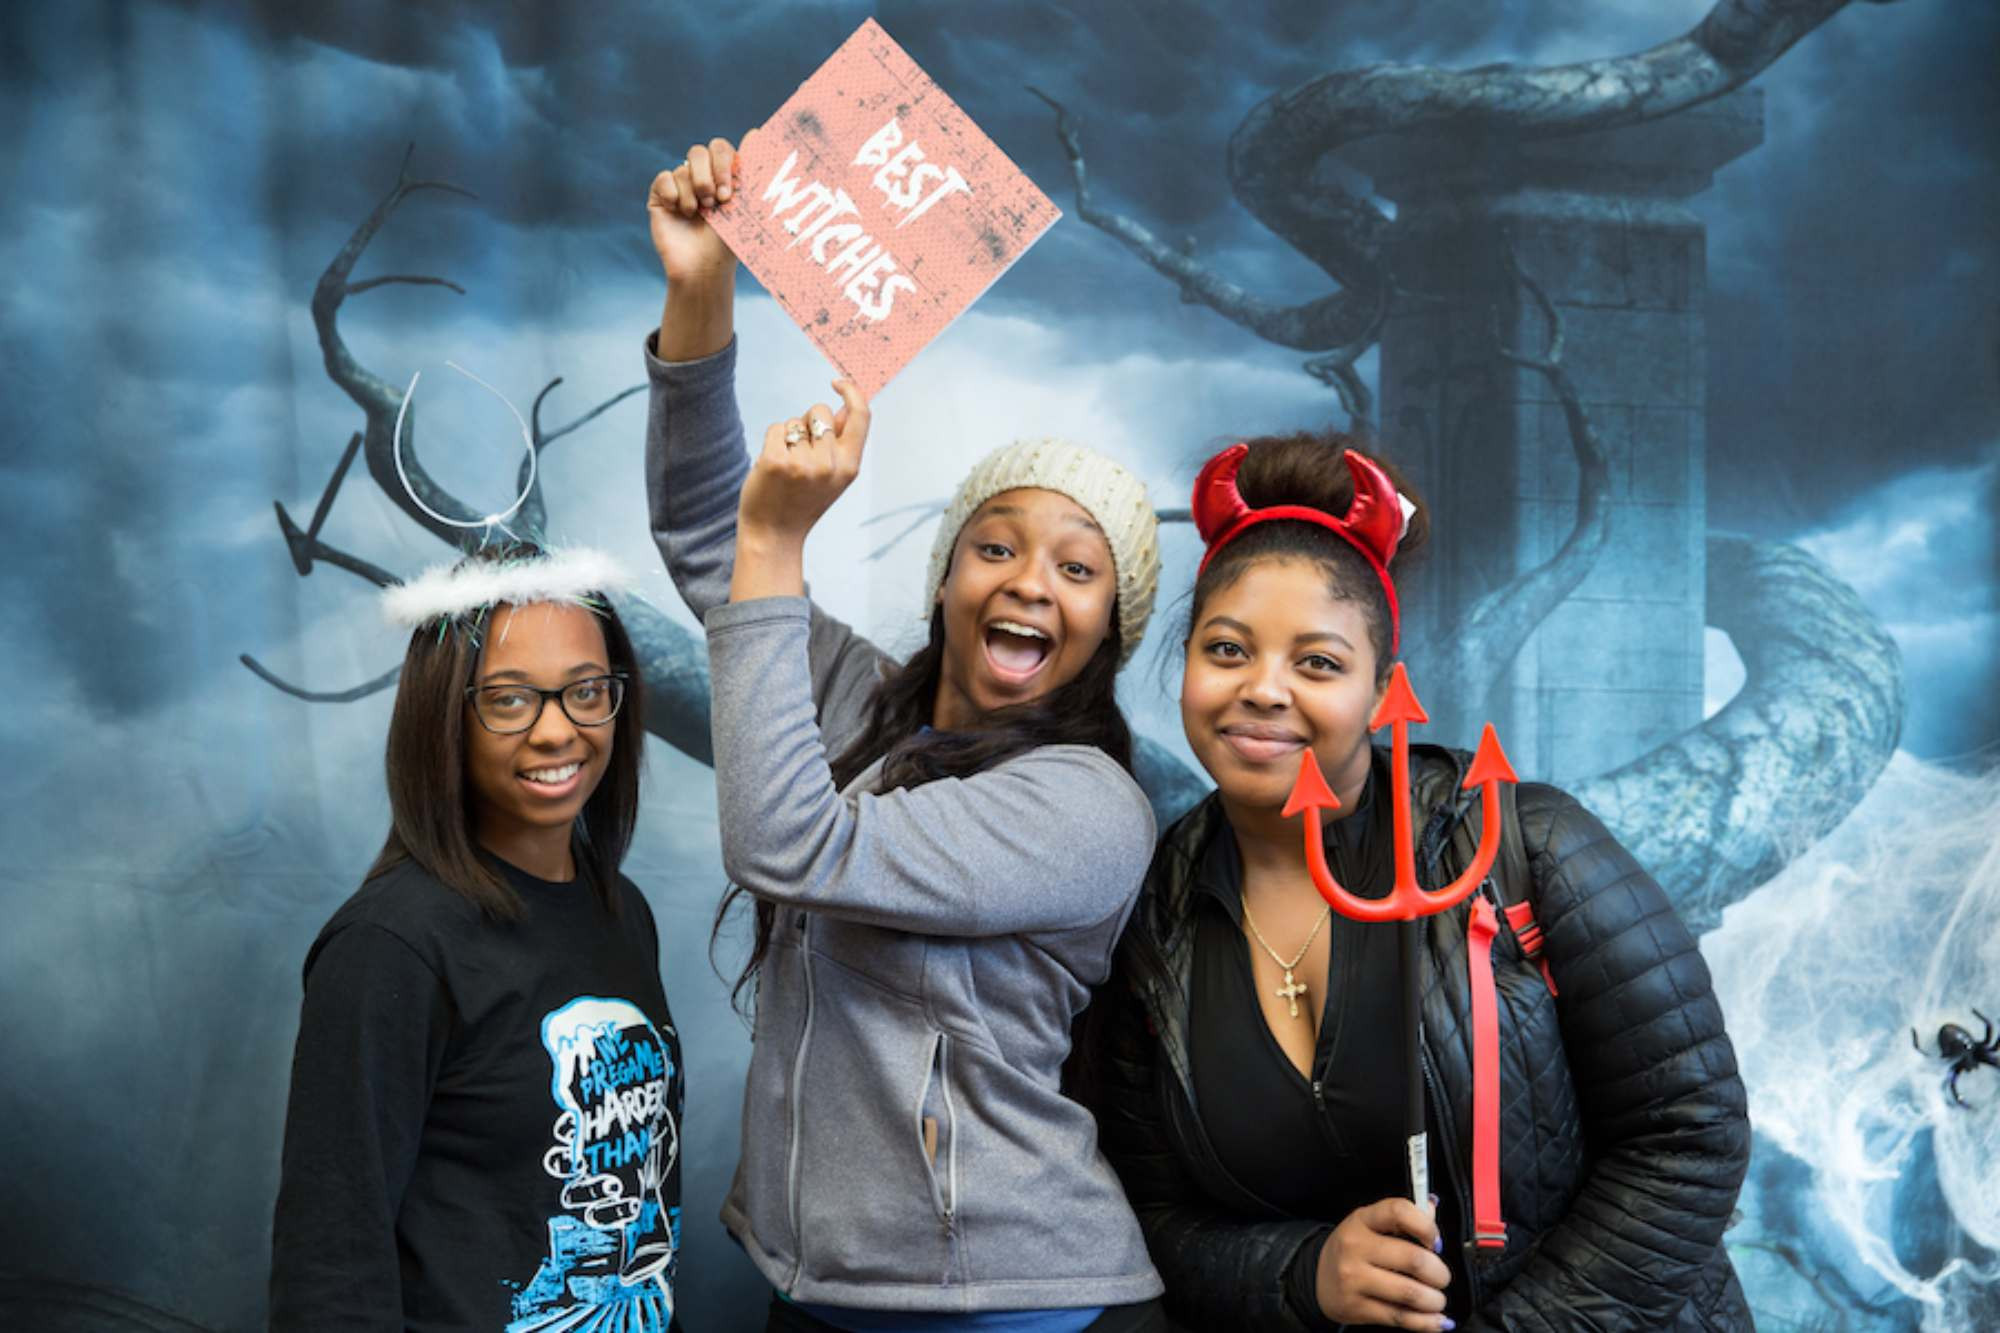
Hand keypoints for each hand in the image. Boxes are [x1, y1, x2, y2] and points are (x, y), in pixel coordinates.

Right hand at [648, 135, 748, 285]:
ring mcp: (680, 187)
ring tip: (699, 214)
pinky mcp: (661, 197)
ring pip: (682, 168)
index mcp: (722, 176)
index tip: (730, 193)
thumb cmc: (729, 241)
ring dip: (693, 192)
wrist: (704, 268)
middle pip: (698, 151)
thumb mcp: (747, 205)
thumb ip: (753, 170)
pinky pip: (663, 178)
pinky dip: (673, 193)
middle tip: (715, 202)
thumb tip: (756, 132)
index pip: (720, 148)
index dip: (724, 163)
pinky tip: (680, 211)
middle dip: (708, 175)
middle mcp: (701, 178)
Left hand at [730, 381, 871, 601]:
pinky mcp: (776, 461)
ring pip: (796, 421)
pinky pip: (777, 429)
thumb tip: (845, 408)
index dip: (852, 392)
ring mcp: (803, 463)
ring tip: (787, 466)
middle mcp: (830, 464)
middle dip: (808, 421)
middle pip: (819, 411)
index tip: (837, 383)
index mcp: (850, 466)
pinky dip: (772, 441)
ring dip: (789, 436)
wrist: (774, 534)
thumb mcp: (834, 477)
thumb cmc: (803, 501)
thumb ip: (841, 443)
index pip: (861, 415)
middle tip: (801, 453)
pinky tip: (772, 466)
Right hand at [1315, 1197, 1453, 1330]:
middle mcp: (1355, 1247)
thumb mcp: (1371, 1225)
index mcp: (1362, 1220)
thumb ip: (1403, 1218)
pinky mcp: (1356, 1307)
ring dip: (1434, 1300)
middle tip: (1441, 1277)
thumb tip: (1431, 1208)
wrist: (1318, 1278)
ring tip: (1436, 1299)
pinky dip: (1426, 1322)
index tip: (1436, 1242)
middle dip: (1439, 1273)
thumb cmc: (1353, 1249)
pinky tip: (1436, 1320)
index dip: (1427, 1227)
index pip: (1399, 1212)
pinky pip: (1400, 1317)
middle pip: (1414, 1259)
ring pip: (1410, 1293)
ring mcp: (1353, 1279)